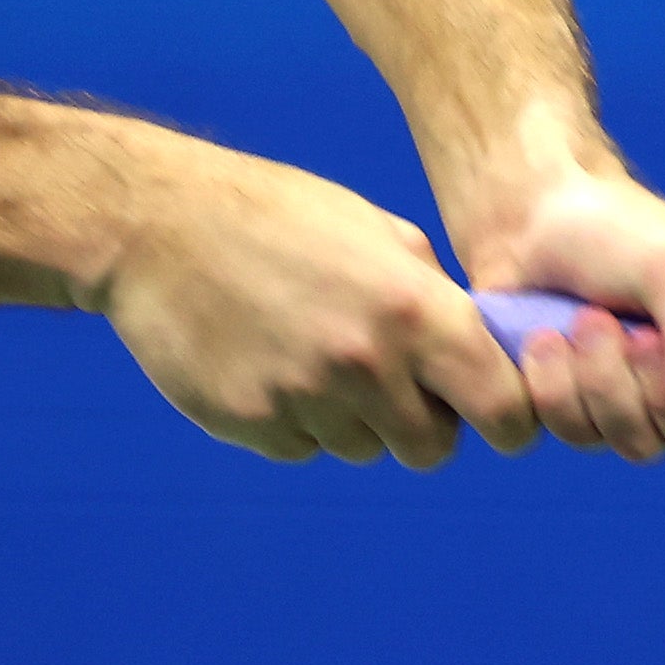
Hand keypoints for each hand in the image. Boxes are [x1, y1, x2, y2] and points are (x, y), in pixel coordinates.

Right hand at [98, 142, 537, 466]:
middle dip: (426, 425)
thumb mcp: (378, 232)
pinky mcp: (253, 423)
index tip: (497, 417)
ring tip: (316, 351)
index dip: (508, 418)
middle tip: (396, 384)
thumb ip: (436, 295)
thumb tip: (483, 350)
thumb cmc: (278, 216)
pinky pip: (303, 447)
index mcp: (416, 309)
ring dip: (355, 418)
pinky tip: (271, 362)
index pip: (503, 406)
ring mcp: (307, 398)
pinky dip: (298, 420)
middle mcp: (368, 363)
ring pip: (364, 448)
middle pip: (434, 448)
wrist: (156, 225)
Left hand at [457, 169, 664, 474]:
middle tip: (635, 333)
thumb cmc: (617, 227)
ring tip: (582, 318)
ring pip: (636, 446)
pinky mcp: (584, 415)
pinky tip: (540, 340)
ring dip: (597, 380)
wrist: (526, 218)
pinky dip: (547, 387)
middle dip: (664, 395)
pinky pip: (568, 437)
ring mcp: (647, 407)